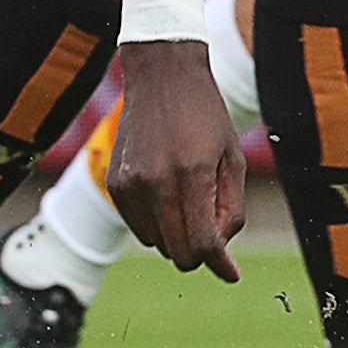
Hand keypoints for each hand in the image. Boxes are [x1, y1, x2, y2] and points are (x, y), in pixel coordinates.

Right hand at [104, 40, 243, 278]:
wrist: (161, 74)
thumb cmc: (206, 115)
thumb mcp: (233, 158)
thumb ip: (231, 208)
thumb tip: (220, 250)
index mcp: (192, 174)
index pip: (204, 244)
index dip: (221, 265)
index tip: (232, 274)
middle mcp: (156, 183)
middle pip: (179, 253)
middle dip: (201, 254)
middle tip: (214, 232)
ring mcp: (130, 184)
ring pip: (157, 244)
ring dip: (177, 235)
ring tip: (189, 199)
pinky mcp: (114, 183)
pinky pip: (137, 227)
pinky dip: (156, 223)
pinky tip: (167, 192)